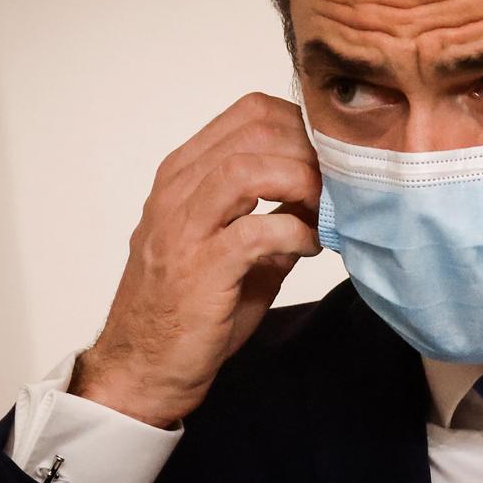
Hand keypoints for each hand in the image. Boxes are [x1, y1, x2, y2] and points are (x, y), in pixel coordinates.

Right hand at [71, 93, 321, 426]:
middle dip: (309, 151)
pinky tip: (308, 245)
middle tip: (337, 183)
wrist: (145, 368)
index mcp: (184, 175)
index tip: (329, 156)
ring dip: (301, 182)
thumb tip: (328, 191)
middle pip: (255, 132)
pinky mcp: (199, 268)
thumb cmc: (191, 306)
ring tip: (324, 208)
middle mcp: (178, 192)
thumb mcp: (234, 244)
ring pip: (248, 169)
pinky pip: (256, 230)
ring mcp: (183, 228)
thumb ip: (275, 212)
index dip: (301, 126)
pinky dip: (294, 231)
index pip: (249, 114)